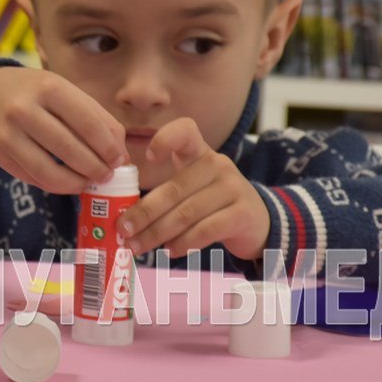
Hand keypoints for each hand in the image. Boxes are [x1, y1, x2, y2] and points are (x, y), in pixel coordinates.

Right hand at [0, 67, 126, 192]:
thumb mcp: (66, 92)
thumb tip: (121, 156)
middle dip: (94, 168)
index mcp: (48, 88)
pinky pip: (33, 178)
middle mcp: (24, 109)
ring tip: (88, 182)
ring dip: (75, 183)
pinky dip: (55, 185)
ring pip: (48, 171)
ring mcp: (8, 134)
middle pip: (68, 149)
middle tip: (107, 176)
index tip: (119, 160)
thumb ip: (97, 119)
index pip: (87, 123)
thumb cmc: (37, 93)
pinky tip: (67, 182)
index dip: (108, 147)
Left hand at [118, 118, 270, 259]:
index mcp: (200, 153)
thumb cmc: (213, 203)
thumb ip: (165, 193)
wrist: (258, 221)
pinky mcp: (241, 214)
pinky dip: (183, 243)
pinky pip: (205, 230)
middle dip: (144, 213)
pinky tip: (169, 250)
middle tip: (123, 230)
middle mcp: (218, 166)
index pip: (185, 131)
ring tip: (138, 246)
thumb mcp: (193, 187)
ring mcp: (232, 189)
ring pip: (186, 214)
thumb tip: (126, 217)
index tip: (147, 158)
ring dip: (157, 233)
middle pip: (174, 189)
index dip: (164, 139)